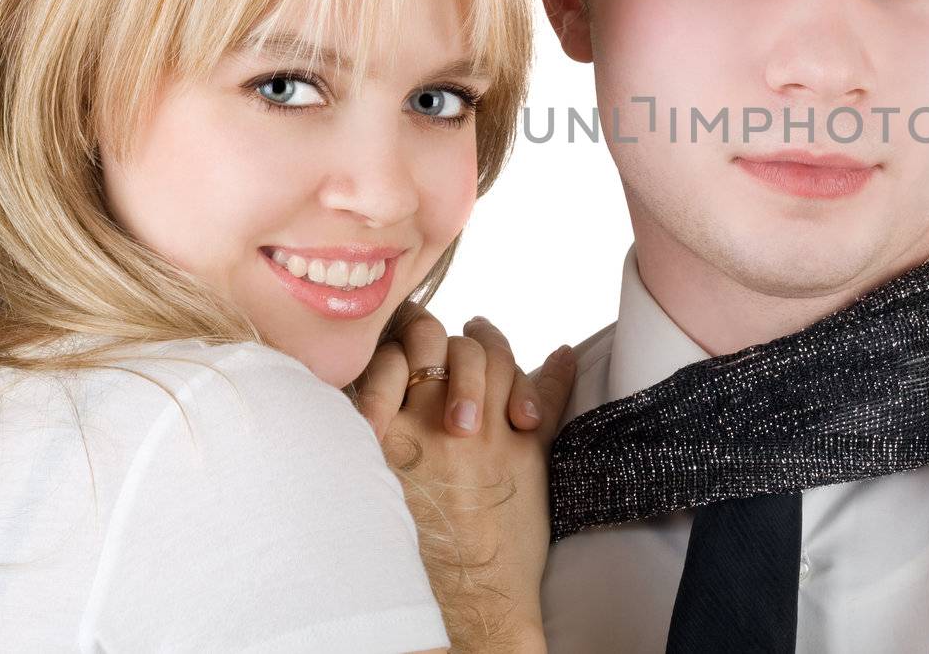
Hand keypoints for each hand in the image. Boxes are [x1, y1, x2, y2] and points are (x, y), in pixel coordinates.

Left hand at [349, 307, 576, 650]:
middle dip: (447, 339)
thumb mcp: (536, 462)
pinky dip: (372, 383)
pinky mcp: (377, 453)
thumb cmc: (507, 539)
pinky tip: (378, 396)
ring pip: (408, 357)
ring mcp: (417, 435)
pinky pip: (368, 390)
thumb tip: (559, 352)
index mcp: (507, 425)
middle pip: (454, 347)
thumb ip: (548, 399)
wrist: (470, 597)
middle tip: (439, 344)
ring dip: (407, 353)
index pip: (494, 350)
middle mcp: (465, 423)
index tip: (475, 332)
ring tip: (405, 365)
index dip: (484, 335)